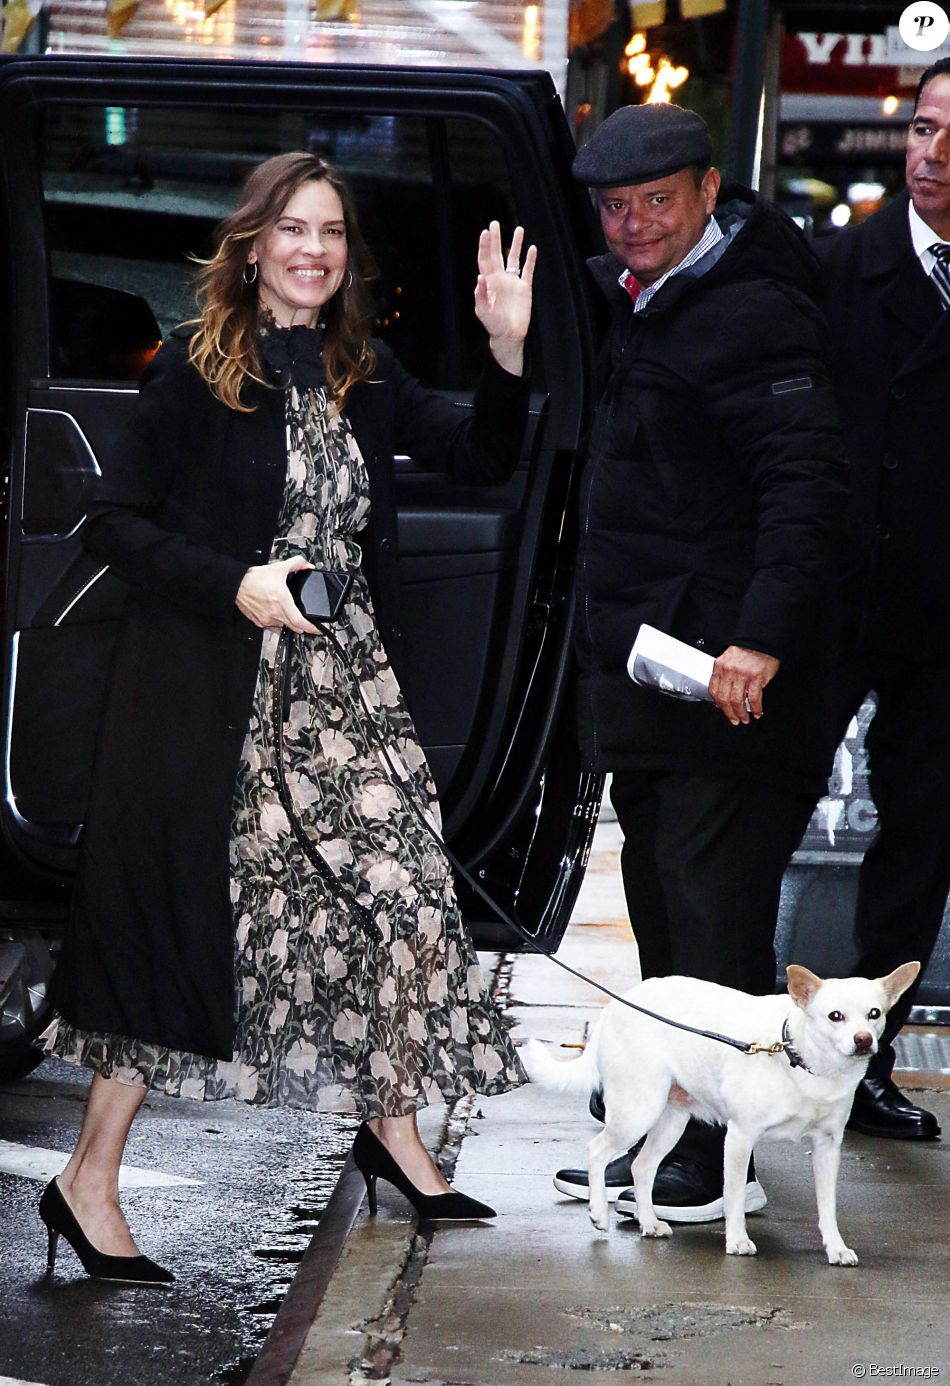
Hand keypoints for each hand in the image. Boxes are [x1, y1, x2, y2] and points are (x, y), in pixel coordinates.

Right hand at [236, 555, 318, 634]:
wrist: (236, 584)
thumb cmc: (254, 578)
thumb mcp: (279, 568)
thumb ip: (297, 564)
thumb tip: (307, 565)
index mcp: (282, 600)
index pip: (300, 622)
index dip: (311, 628)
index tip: (318, 629)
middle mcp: (275, 612)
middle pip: (294, 627)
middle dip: (302, 625)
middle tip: (306, 621)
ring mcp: (266, 619)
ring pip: (283, 626)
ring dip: (288, 622)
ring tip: (288, 612)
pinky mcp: (259, 622)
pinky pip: (272, 626)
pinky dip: (277, 621)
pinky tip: (276, 612)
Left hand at [473, 220, 536, 375]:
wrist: (509, 336)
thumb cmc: (493, 325)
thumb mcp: (483, 312)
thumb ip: (480, 295)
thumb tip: (480, 277)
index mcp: (488, 282)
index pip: (485, 260)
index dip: (484, 246)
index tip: (485, 232)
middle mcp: (500, 279)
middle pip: (497, 254)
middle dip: (496, 239)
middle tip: (495, 223)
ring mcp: (512, 283)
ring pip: (514, 259)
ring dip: (516, 244)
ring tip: (519, 229)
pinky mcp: (525, 289)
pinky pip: (528, 271)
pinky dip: (530, 260)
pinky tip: (532, 249)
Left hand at [708, 645, 780, 725]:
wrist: (761, 640)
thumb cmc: (747, 649)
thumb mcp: (729, 659)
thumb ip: (724, 674)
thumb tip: (725, 692)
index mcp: (720, 667)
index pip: (713, 689)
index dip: (717, 703)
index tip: (721, 708)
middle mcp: (729, 671)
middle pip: (724, 698)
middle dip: (729, 712)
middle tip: (734, 719)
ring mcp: (742, 675)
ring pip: (737, 700)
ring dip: (741, 713)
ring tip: (745, 719)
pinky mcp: (756, 678)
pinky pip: (754, 698)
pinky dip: (756, 708)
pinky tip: (757, 712)